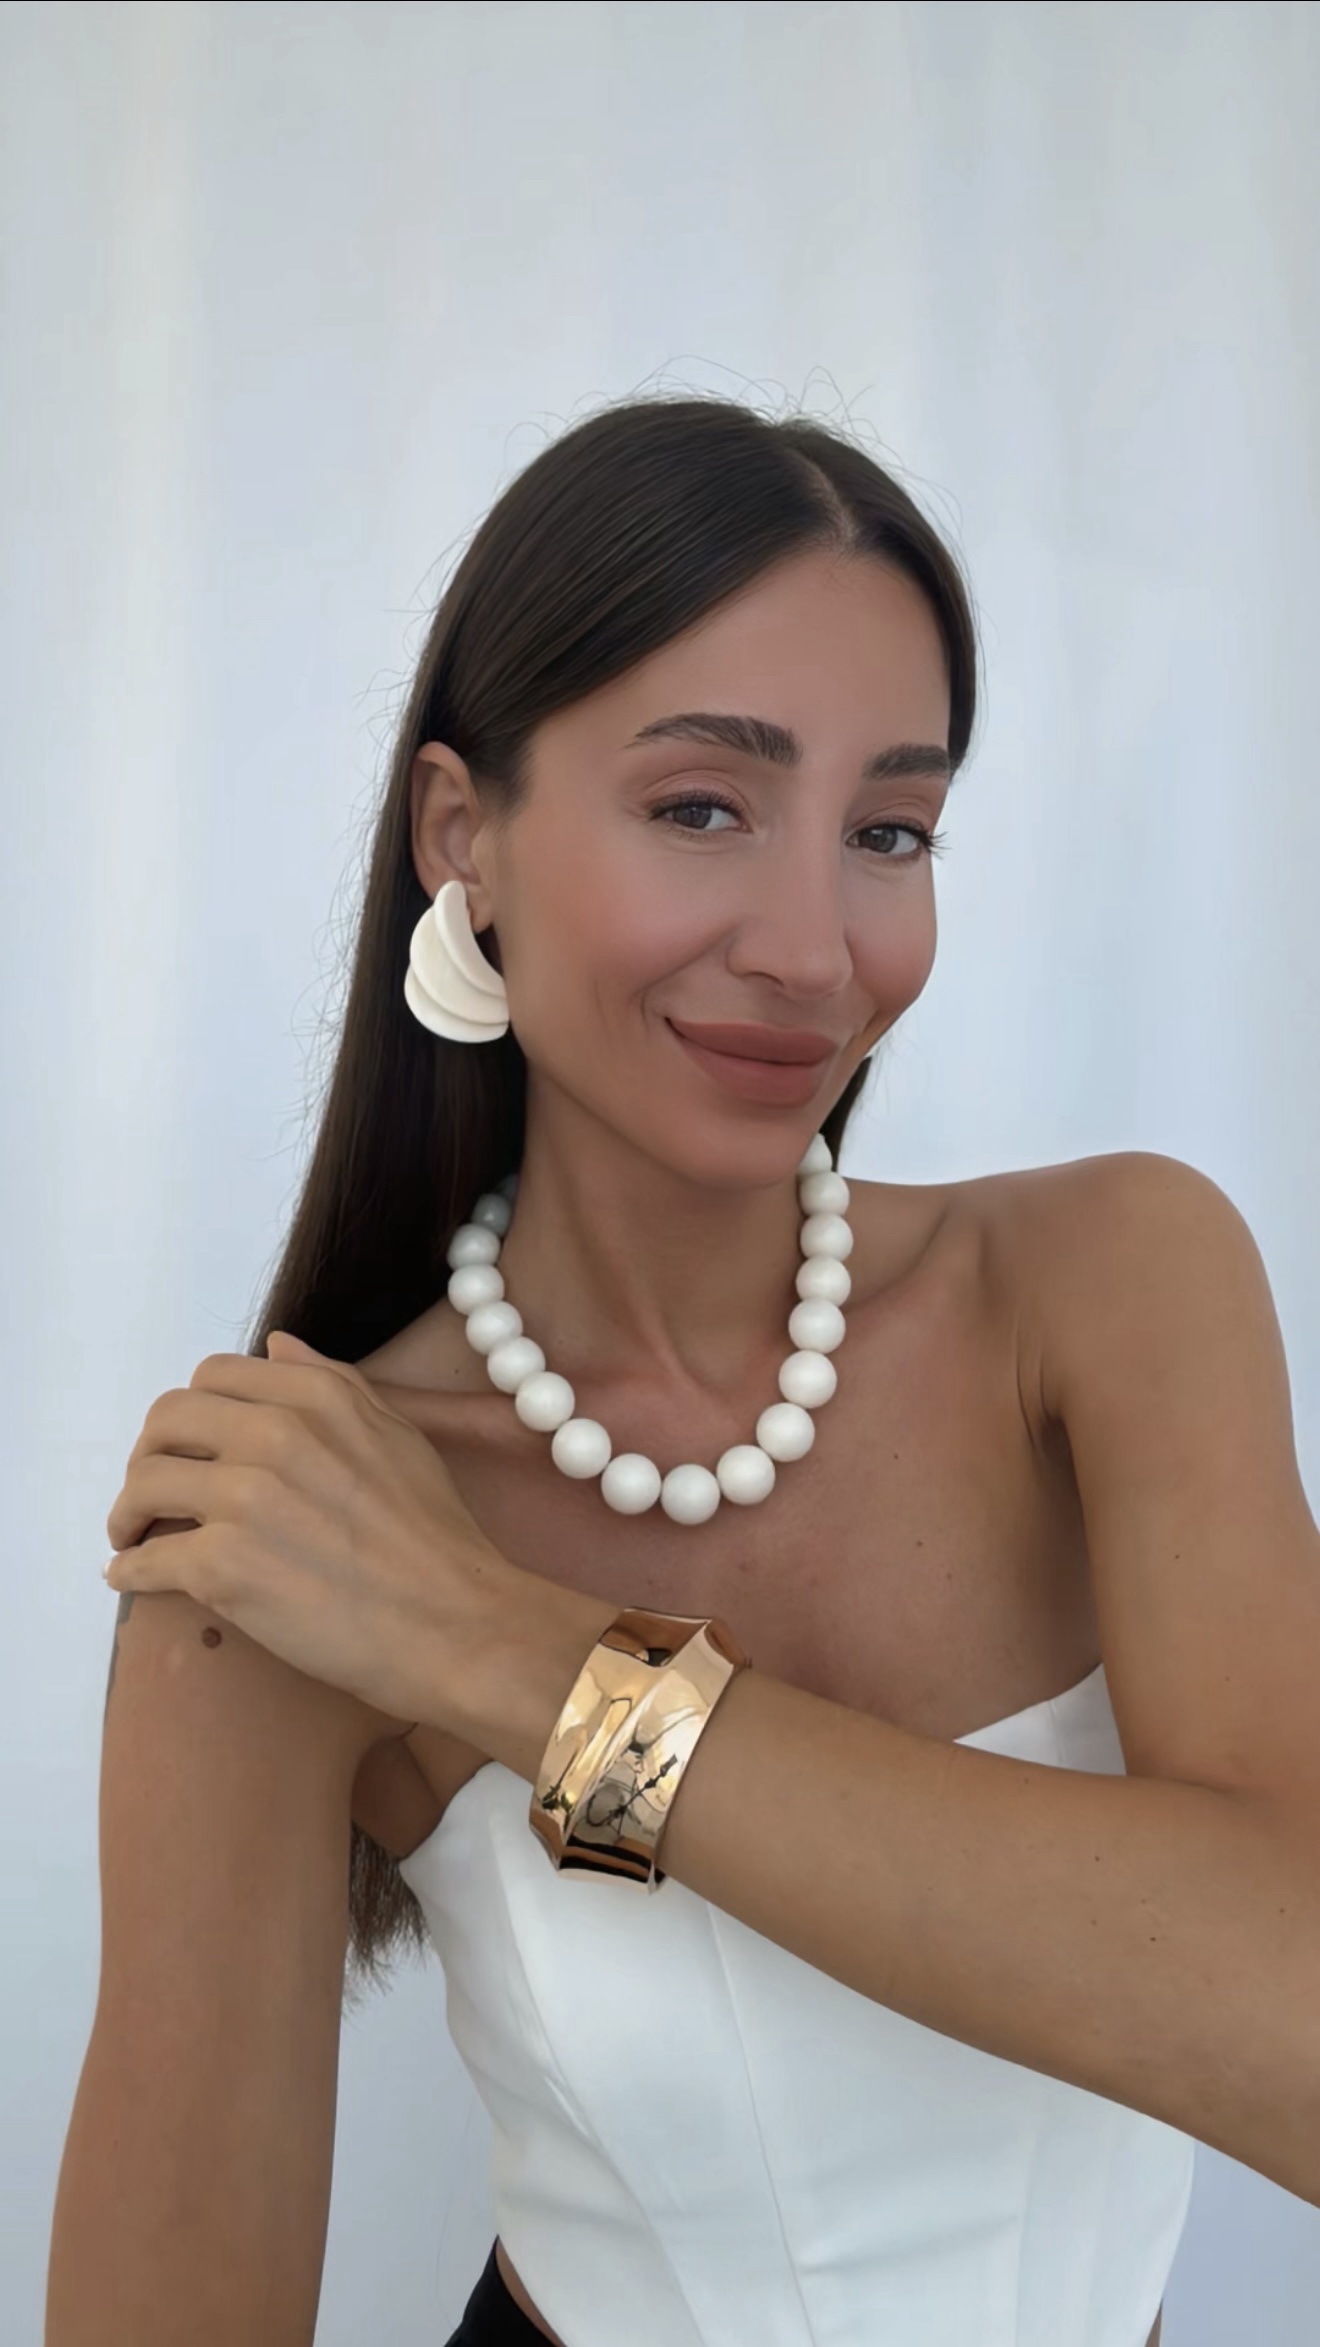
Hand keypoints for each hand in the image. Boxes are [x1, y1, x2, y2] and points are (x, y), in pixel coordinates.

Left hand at [103, 1331, 516, 1728]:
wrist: (451, 1624)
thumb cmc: (434, 1537)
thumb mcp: (398, 1436)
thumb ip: (334, 1382)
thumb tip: (275, 1345)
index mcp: (317, 1397)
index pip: (214, 1374)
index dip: (194, 1410)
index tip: (193, 1445)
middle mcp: (274, 1435)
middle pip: (165, 1421)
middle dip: (149, 1454)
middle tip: (155, 1491)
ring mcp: (243, 1500)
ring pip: (143, 1485)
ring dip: (127, 1512)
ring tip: (134, 1536)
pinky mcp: (222, 1568)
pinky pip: (144, 1559)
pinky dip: (128, 1569)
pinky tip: (131, 1577)